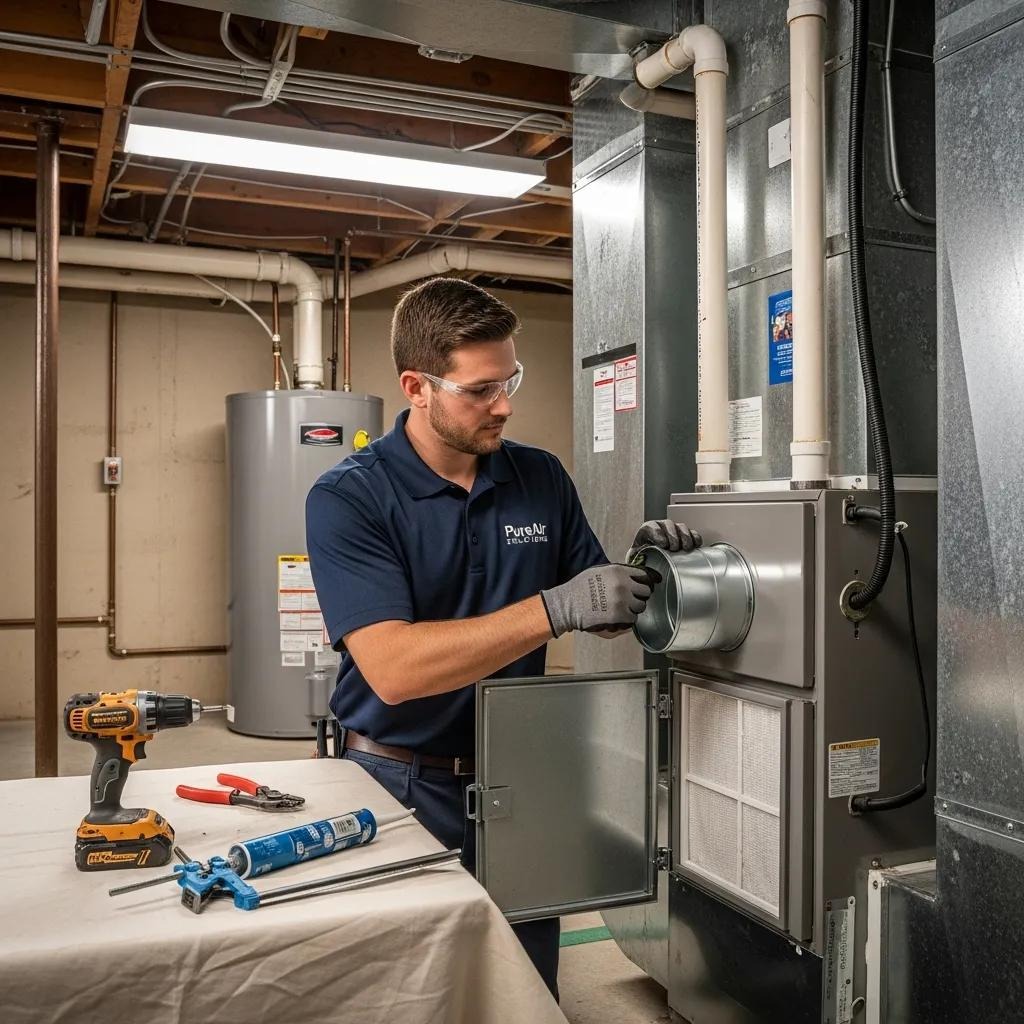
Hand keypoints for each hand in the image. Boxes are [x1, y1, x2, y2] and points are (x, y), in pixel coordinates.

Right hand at [540, 563, 661, 637]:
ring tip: (622, 609)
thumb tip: (634, 577)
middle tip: (630, 599)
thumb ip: (618, 573)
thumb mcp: (599, 572)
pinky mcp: (620, 615)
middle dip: (639, 595)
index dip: (643, 582)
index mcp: (619, 571)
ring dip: (633, 608)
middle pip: (645, 591)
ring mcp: (622, 600)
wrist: (568, 605)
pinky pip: (633, 618)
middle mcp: (623, 584)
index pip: (643, 575)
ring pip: (641, 606)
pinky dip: (627, 619)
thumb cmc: (580, 588)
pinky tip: (618, 617)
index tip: (641, 586)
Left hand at [626, 519, 701, 562]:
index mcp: (646, 532)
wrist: (651, 564)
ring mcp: (673, 531)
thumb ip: (638, 561)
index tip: (663, 544)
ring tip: (686, 548)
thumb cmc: (643, 560)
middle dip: (673, 535)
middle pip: (668, 524)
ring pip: (680, 526)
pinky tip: (696, 545)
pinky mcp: (684, 536)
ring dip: (685, 536)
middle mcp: (660, 528)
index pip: (651, 526)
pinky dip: (695, 538)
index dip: (657, 533)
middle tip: (674, 548)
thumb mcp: (637, 560)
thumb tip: (642, 565)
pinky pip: (692, 532)